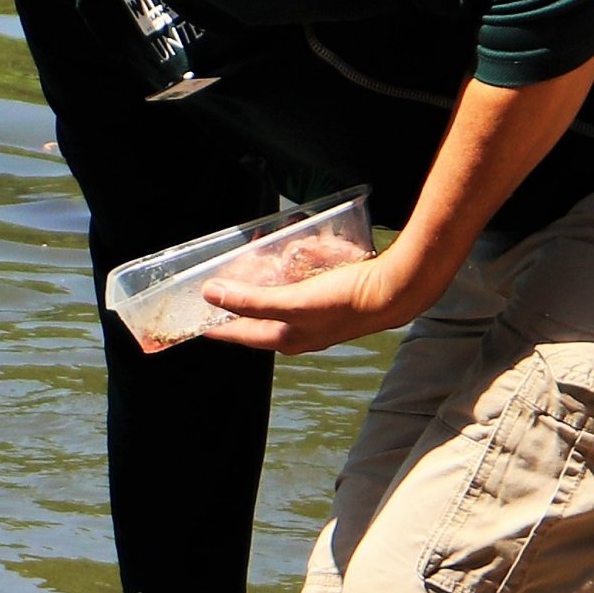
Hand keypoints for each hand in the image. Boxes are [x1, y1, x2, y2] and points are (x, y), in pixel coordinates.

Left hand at [198, 249, 434, 354]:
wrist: (398, 291)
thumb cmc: (347, 300)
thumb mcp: (293, 302)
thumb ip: (250, 300)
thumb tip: (211, 294)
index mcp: (285, 339)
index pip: (239, 333)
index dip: (215, 324)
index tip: (195, 318)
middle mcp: (299, 333)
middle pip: (258, 314)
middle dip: (241, 295)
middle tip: (226, 277)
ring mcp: (316, 318)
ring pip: (280, 298)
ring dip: (268, 279)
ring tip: (257, 260)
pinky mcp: (332, 300)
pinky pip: (302, 285)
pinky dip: (294, 271)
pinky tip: (296, 253)